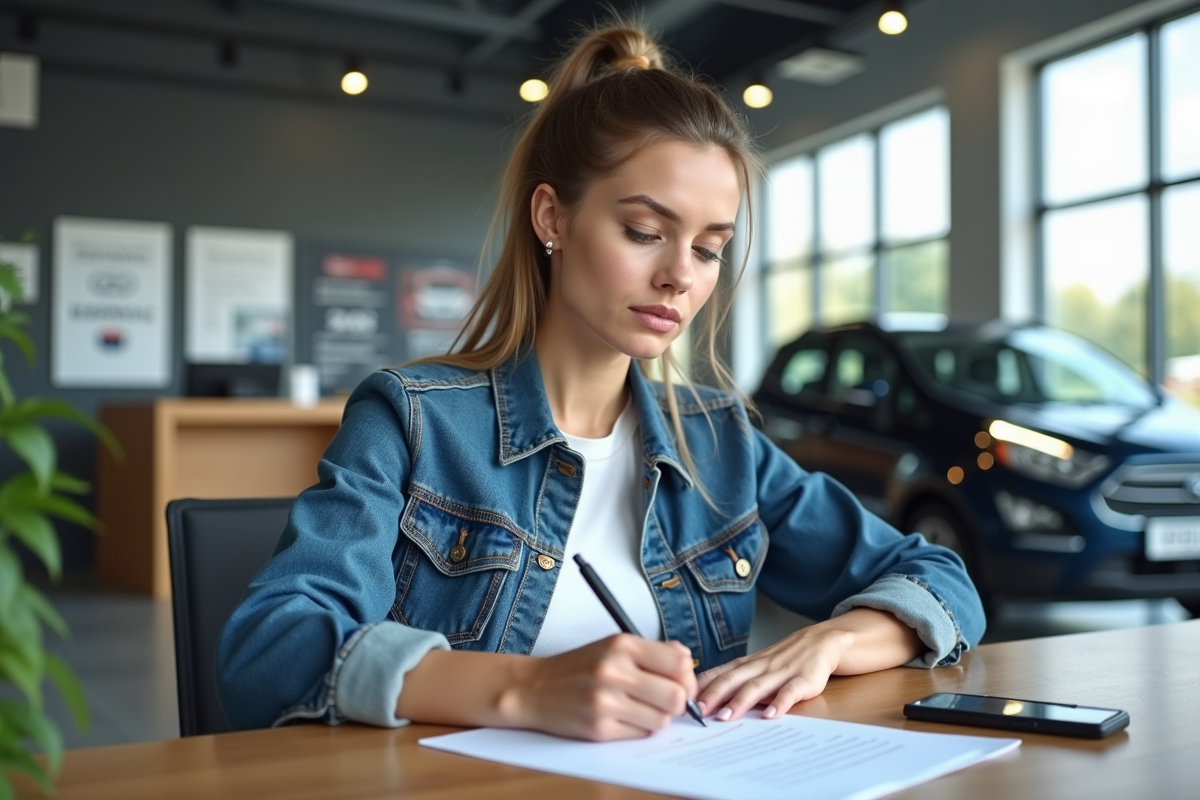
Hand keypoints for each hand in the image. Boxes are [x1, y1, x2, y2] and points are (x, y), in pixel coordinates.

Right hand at [505, 634, 696, 740]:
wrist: (534, 688)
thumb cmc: (579, 667)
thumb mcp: (613, 645)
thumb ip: (652, 652)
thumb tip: (688, 664)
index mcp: (622, 645)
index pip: (680, 663)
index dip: (687, 678)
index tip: (682, 684)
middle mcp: (614, 671)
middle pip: (677, 697)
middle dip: (677, 703)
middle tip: (665, 701)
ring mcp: (606, 701)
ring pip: (661, 720)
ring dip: (655, 718)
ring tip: (637, 708)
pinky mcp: (599, 728)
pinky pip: (640, 734)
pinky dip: (637, 728)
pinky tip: (621, 717)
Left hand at [695, 624, 852, 721]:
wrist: (822, 641)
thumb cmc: (782, 659)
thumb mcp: (755, 666)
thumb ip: (733, 681)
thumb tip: (702, 701)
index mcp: (745, 664)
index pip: (717, 673)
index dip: (699, 687)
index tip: (681, 698)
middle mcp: (759, 666)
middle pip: (732, 679)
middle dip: (713, 695)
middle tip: (697, 711)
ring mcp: (781, 672)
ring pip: (757, 686)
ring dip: (740, 701)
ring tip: (726, 716)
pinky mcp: (803, 680)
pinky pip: (790, 692)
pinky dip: (780, 703)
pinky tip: (771, 716)